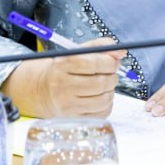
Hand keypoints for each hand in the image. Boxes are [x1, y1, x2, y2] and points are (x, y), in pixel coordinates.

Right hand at [0, 37, 124, 117]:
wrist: (43, 90)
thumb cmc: (66, 69)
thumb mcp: (79, 52)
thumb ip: (102, 47)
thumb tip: (121, 52)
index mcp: (63, 64)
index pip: (95, 63)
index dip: (111, 62)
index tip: (113, 62)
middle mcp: (62, 85)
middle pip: (101, 83)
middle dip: (113, 77)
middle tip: (111, 74)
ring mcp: (66, 104)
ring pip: (104, 100)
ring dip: (111, 91)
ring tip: (105, 86)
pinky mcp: (72, 118)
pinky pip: (101, 113)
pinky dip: (107, 104)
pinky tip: (100, 97)